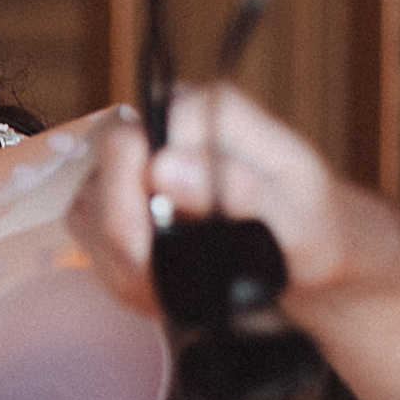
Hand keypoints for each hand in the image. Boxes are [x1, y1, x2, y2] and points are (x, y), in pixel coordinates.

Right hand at [67, 89, 364, 315]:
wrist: (310, 259)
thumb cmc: (313, 234)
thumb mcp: (296, 219)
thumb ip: (236, 189)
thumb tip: (163, 166)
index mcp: (210, 110)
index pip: (131, 144)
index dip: (139, 206)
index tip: (171, 255)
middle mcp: (165, 127)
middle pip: (99, 175)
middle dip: (127, 244)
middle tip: (167, 284)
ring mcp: (138, 162)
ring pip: (86, 212)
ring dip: (123, 267)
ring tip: (174, 289)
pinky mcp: (121, 198)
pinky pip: (89, 238)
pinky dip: (120, 276)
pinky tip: (161, 288)